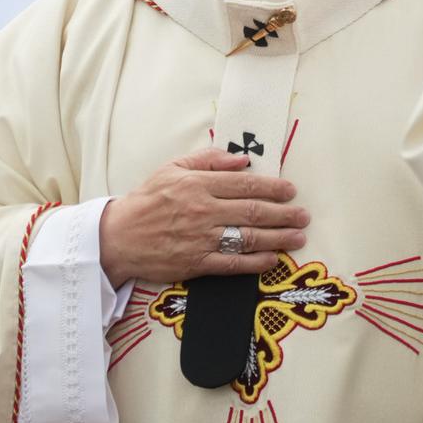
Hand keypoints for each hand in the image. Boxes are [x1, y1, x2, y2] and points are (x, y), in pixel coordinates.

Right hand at [98, 147, 308, 288]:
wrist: (118, 237)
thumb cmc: (147, 200)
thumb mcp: (173, 168)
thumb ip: (209, 159)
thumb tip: (243, 159)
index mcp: (198, 184)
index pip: (245, 184)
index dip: (273, 187)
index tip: (291, 190)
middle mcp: (203, 211)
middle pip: (253, 212)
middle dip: (284, 214)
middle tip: (304, 215)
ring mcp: (201, 239)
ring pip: (248, 238)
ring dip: (279, 238)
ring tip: (298, 237)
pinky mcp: (197, 263)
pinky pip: (233, 263)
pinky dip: (256, 263)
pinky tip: (273, 259)